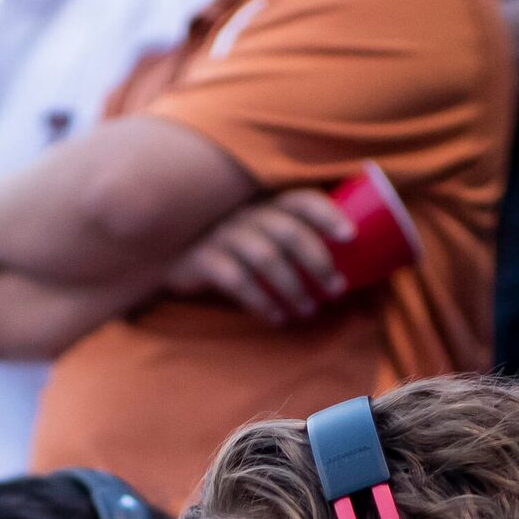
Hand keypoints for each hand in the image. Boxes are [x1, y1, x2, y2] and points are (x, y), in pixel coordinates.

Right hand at [166, 190, 357, 323]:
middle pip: (288, 232)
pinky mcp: (201, 259)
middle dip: (318, 262)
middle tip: (337, 290)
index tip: (351, 236)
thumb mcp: (259, 237)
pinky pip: (236, 280)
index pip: (300, 200)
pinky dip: (261, 301)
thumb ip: (289, 242)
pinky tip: (277, 318)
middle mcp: (245, 213)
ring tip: (309, 311)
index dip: (327, 214)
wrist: (168, 259)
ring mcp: (221, 234)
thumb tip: (348, 271)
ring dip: (293, 287)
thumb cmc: (229, 251)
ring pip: (265, 257)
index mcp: (265, 204)